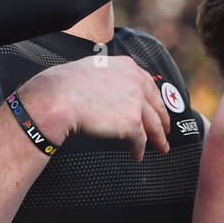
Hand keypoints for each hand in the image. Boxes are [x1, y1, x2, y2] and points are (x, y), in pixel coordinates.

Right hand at [21, 56, 169, 161]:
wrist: (58, 98)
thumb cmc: (64, 85)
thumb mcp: (91, 69)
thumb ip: (106, 76)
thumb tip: (106, 87)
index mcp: (126, 66)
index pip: (148, 83)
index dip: (154, 99)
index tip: (158, 108)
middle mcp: (135, 81)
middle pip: (156, 104)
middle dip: (163, 119)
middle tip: (166, 130)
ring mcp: (135, 102)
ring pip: (154, 124)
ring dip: (158, 138)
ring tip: (160, 147)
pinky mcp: (132, 122)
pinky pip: (141, 140)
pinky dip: (139, 150)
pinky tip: (136, 155)